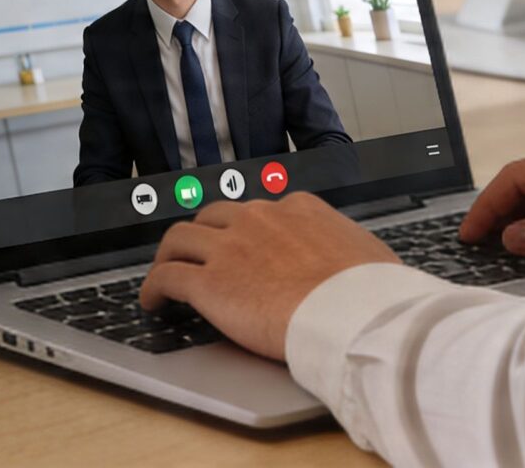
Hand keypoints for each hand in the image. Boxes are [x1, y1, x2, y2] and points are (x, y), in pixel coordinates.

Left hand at [138, 194, 397, 360]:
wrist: (353, 314)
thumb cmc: (370, 293)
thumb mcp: (368, 254)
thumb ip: (348, 248)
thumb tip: (358, 261)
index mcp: (297, 209)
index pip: (261, 210)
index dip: (246, 228)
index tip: (243, 242)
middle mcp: (258, 219)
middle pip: (214, 216)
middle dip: (203, 233)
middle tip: (199, 252)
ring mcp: (228, 248)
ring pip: (180, 238)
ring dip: (170, 255)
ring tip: (165, 271)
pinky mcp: (208, 283)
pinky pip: (167, 277)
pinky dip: (153, 287)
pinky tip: (153, 301)